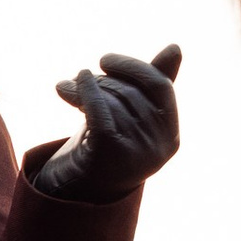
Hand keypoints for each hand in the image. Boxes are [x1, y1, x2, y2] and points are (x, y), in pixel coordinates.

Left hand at [38, 44, 182, 202]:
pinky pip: (100, 113)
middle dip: (102, 80)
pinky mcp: (112, 157)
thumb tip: (175, 47)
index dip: (133, 68)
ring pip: (112, 102)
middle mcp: (160, 148)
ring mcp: (139, 155)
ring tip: (65, 87)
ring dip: (85, 89)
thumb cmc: (105, 147)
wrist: (74, 192)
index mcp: (171, 136)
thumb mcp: (129, 115)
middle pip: (131, 94)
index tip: (105, 60)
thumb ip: (151, 84)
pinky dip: (85, 92)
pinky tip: (70, 85)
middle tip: (78, 77)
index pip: (160, 86)